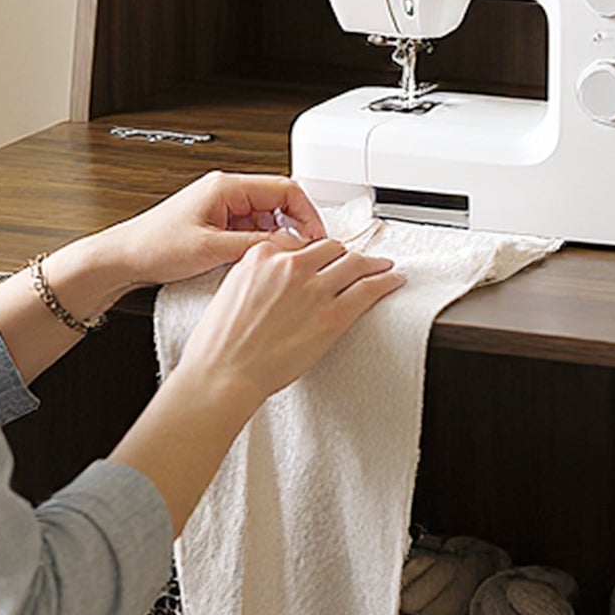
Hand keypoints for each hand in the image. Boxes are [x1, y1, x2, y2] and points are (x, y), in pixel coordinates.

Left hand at [105, 171, 329, 290]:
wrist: (123, 258)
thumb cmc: (155, 246)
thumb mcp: (212, 249)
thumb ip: (257, 245)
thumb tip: (292, 247)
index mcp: (227, 186)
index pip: (285, 189)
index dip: (308, 214)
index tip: (318, 239)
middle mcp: (226, 191)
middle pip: (280, 201)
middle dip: (296, 227)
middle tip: (306, 253)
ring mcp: (221, 207)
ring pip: (267, 217)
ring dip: (278, 238)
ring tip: (282, 262)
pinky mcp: (216, 223)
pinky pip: (251, 229)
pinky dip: (261, 245)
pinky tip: (259, 263)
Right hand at [177, 229, 402, 408]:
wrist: (225, 372)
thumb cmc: (220, 343)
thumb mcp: (230, 292)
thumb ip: (254, 276)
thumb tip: (269, 277)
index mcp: (262, 257)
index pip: (297, 242)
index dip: (312, 251)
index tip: (320, 256)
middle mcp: (290, 266)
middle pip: (330, 248)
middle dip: (344, 254)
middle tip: (354, 260)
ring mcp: (314, 289)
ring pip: (354, 263)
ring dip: (373, 263)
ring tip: (384, 265)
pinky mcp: (333, 316)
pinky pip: (368, 290)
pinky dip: (386, 282)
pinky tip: (394, 280)